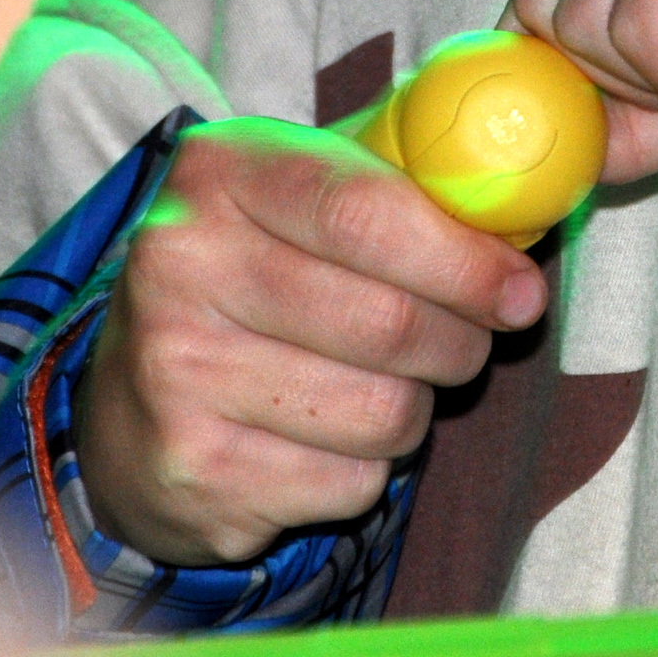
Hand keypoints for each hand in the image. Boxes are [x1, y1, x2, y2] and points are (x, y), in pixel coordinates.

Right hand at [75, 116, 547, 565]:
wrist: (130, 404)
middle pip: (390, 323)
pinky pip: (353, 483)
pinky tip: (320, 440)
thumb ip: (411, 187)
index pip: (368, 213)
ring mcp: (176, 374)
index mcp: (219, 174)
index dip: (467, 261)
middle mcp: (180, 265)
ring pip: (384, 413)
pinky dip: (366, 471)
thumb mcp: (311, 197)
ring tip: (378, 387)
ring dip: (412, 410)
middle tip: (464, 344)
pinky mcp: (195, 469)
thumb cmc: (260, 283)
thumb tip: (527, 220)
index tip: (522, 293)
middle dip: (459, 344)